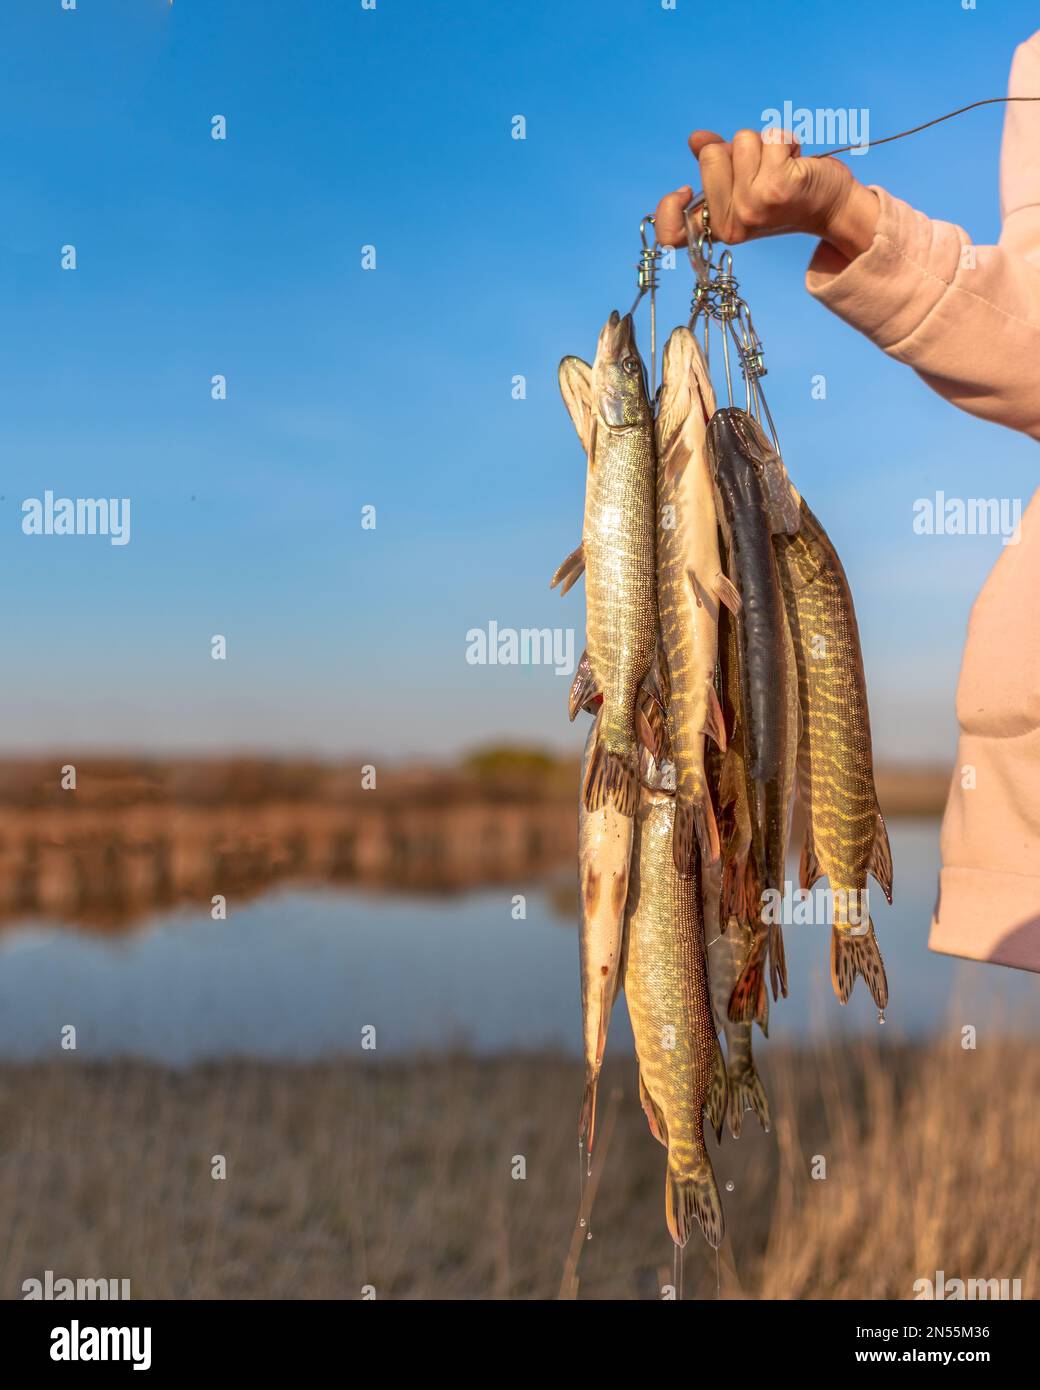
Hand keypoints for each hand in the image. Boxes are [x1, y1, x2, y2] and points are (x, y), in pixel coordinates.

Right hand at [655, 129, 878, 265]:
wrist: (831, 207)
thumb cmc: (786, 192)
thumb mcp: (744, 184)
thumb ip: (717, 164)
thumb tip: (696, 139)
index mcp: (718, 226)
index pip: (671, 233)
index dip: (668, 207)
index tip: (685, 190)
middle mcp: (732, 222)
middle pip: (710, 155)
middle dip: (736, 151)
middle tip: (761, 171)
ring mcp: (753, 207)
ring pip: (741, 141)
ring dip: (764, 144)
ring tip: (781, 166)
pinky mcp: (778, 187)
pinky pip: (770, 137)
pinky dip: (786, 141)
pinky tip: (796, 162)